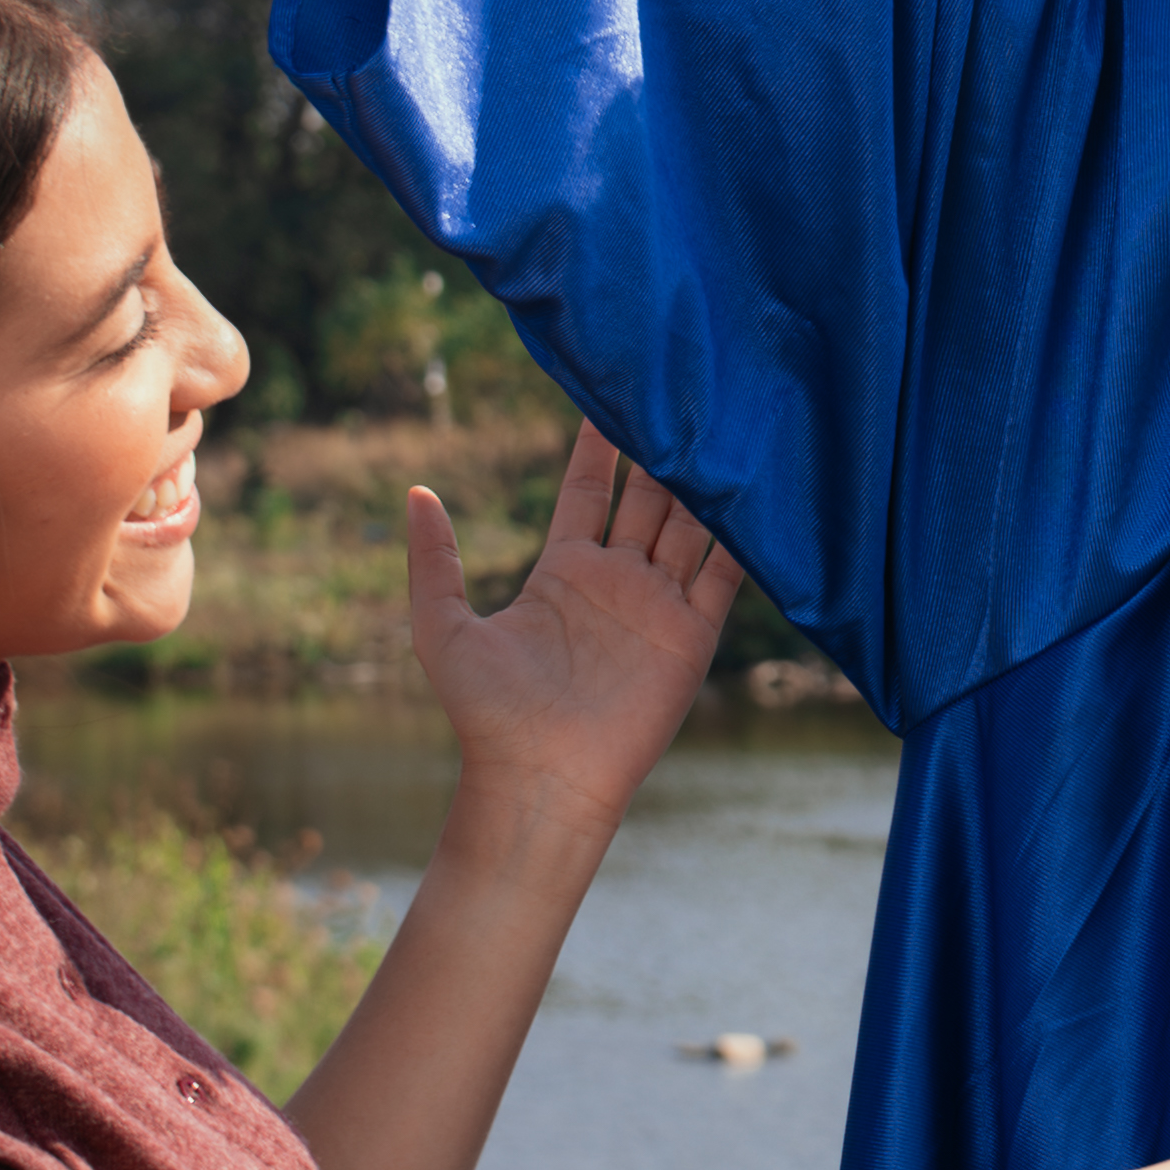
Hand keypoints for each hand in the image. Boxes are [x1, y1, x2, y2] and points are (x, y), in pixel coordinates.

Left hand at [411, 425, 729, 847]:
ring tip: (722, 423)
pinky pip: (724, 574)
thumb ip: (434, 561)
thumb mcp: (441, 627)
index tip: (608, 391)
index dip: (598, 445)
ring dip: (703, 480)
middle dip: (661, 449)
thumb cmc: (486, 713)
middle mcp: (616, 581)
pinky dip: (740, 535)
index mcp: (562, 571)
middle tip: (679, 391)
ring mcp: (658, 607)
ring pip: (688, 525)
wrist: (540, 778)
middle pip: (646, 499)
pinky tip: (754, 491)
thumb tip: (415, 492)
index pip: (588, 490)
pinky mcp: (692, 636)